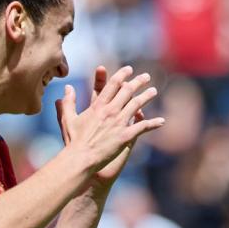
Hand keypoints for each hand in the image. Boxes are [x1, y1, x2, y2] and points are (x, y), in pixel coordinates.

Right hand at [58, 65, 163, 185]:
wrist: (81, 158)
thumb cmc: (73, 141)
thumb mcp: (68, 119)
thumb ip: (67, 102)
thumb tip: (67, 87)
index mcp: (98, 106)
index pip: (112, 85)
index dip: (122, 75)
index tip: (129, 69)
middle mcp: (110, 111)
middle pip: (127, 91)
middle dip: (138, 82)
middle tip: (146, 77)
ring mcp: (119, 123)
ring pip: (137, 104)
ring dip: (147, 96)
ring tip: (154, 91)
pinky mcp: (126, 136)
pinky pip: (143, 127)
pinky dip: (153, 123)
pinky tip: (161, 121)